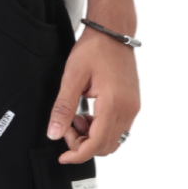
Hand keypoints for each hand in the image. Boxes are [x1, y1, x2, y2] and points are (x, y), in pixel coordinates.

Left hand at [46, 28, 139, 163]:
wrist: (113, 31)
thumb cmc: (94, 49)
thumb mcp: (72, 77)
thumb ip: (63, 108)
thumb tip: (54, 134)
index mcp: (113, 103)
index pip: (96, 143)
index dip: (78, 155)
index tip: (63, 156)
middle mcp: (128, 108)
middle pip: (105, 147)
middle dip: (83, 145)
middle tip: (67, 127)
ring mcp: (133, 107)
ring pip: (112, 141)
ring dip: (92, 139)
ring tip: (77, 118)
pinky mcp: (132, 105)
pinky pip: (118, 130)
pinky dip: (101, 131)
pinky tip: (88, 116)